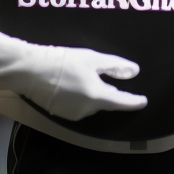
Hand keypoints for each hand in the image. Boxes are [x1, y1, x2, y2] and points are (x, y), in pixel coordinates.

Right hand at [29, 46, 146, 119]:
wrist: (30, 70)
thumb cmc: (64, 62)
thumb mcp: (93, 59)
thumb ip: (115, 66)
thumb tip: (134, 72)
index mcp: (97, 97)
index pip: (122, 102)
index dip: (134, 102)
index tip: (143, 101)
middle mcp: (87, 110)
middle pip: (106, 103)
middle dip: (111, 94)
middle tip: (112, 82)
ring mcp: (72, 114)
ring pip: (92, 105)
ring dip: (95, 95)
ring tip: (91, 80)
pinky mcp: (60, 113)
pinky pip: (79, 106)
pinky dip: (82, 98)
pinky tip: (76, 86)